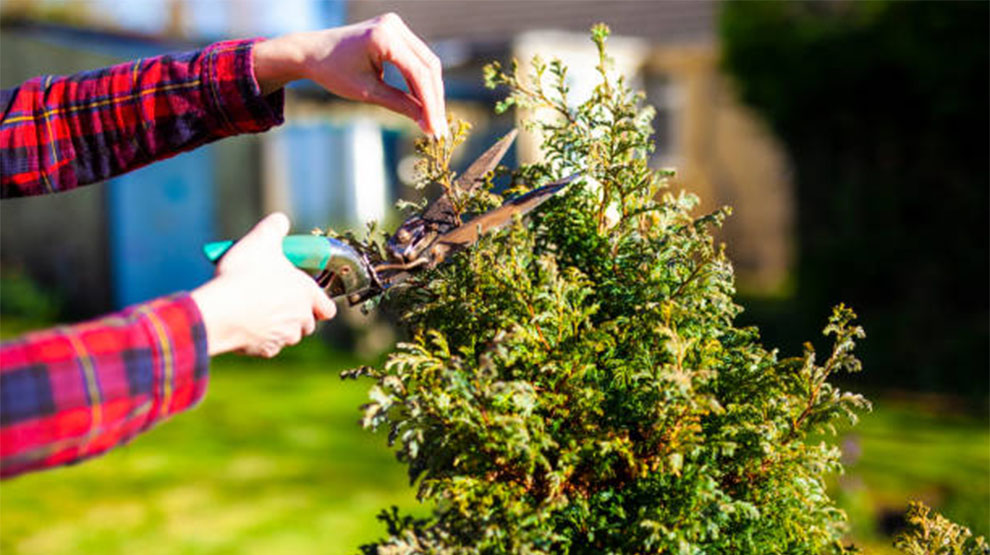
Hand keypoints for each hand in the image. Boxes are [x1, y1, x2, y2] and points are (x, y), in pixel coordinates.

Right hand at [191, 213, 335, 357]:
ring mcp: (284, 337)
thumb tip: (280, 220)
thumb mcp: (261, 240)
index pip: (327, 307)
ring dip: (276, 325)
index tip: (305, 296)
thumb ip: (275, 227)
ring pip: (286, 335)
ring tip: (255, 309)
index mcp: (307, 294)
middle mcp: (301, 319)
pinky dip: (258, 337)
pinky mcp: (265, 351)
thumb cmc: (245, 275)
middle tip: (274, 298)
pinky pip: (266, 345)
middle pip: (307, 322)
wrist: (221, 311)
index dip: (319, 303)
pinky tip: (244, 323)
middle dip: (294, 313)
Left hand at [253, 13, 446, 136]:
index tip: (434, 129)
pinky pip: (417, 59)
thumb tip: (426, 123)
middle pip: (428, 66)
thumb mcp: (367, 92)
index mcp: (384, 37)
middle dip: (435, 99)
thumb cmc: (333, 71)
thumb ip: (400, 105)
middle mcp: (394, 26)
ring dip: (432, 92)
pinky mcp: (396, 32)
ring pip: (427, 63)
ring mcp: (397, 26)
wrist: (311, 52)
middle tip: (439, 129)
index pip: (418, 74)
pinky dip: (421, 82)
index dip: (430, 104)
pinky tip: (424, 105)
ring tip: (434, 120)